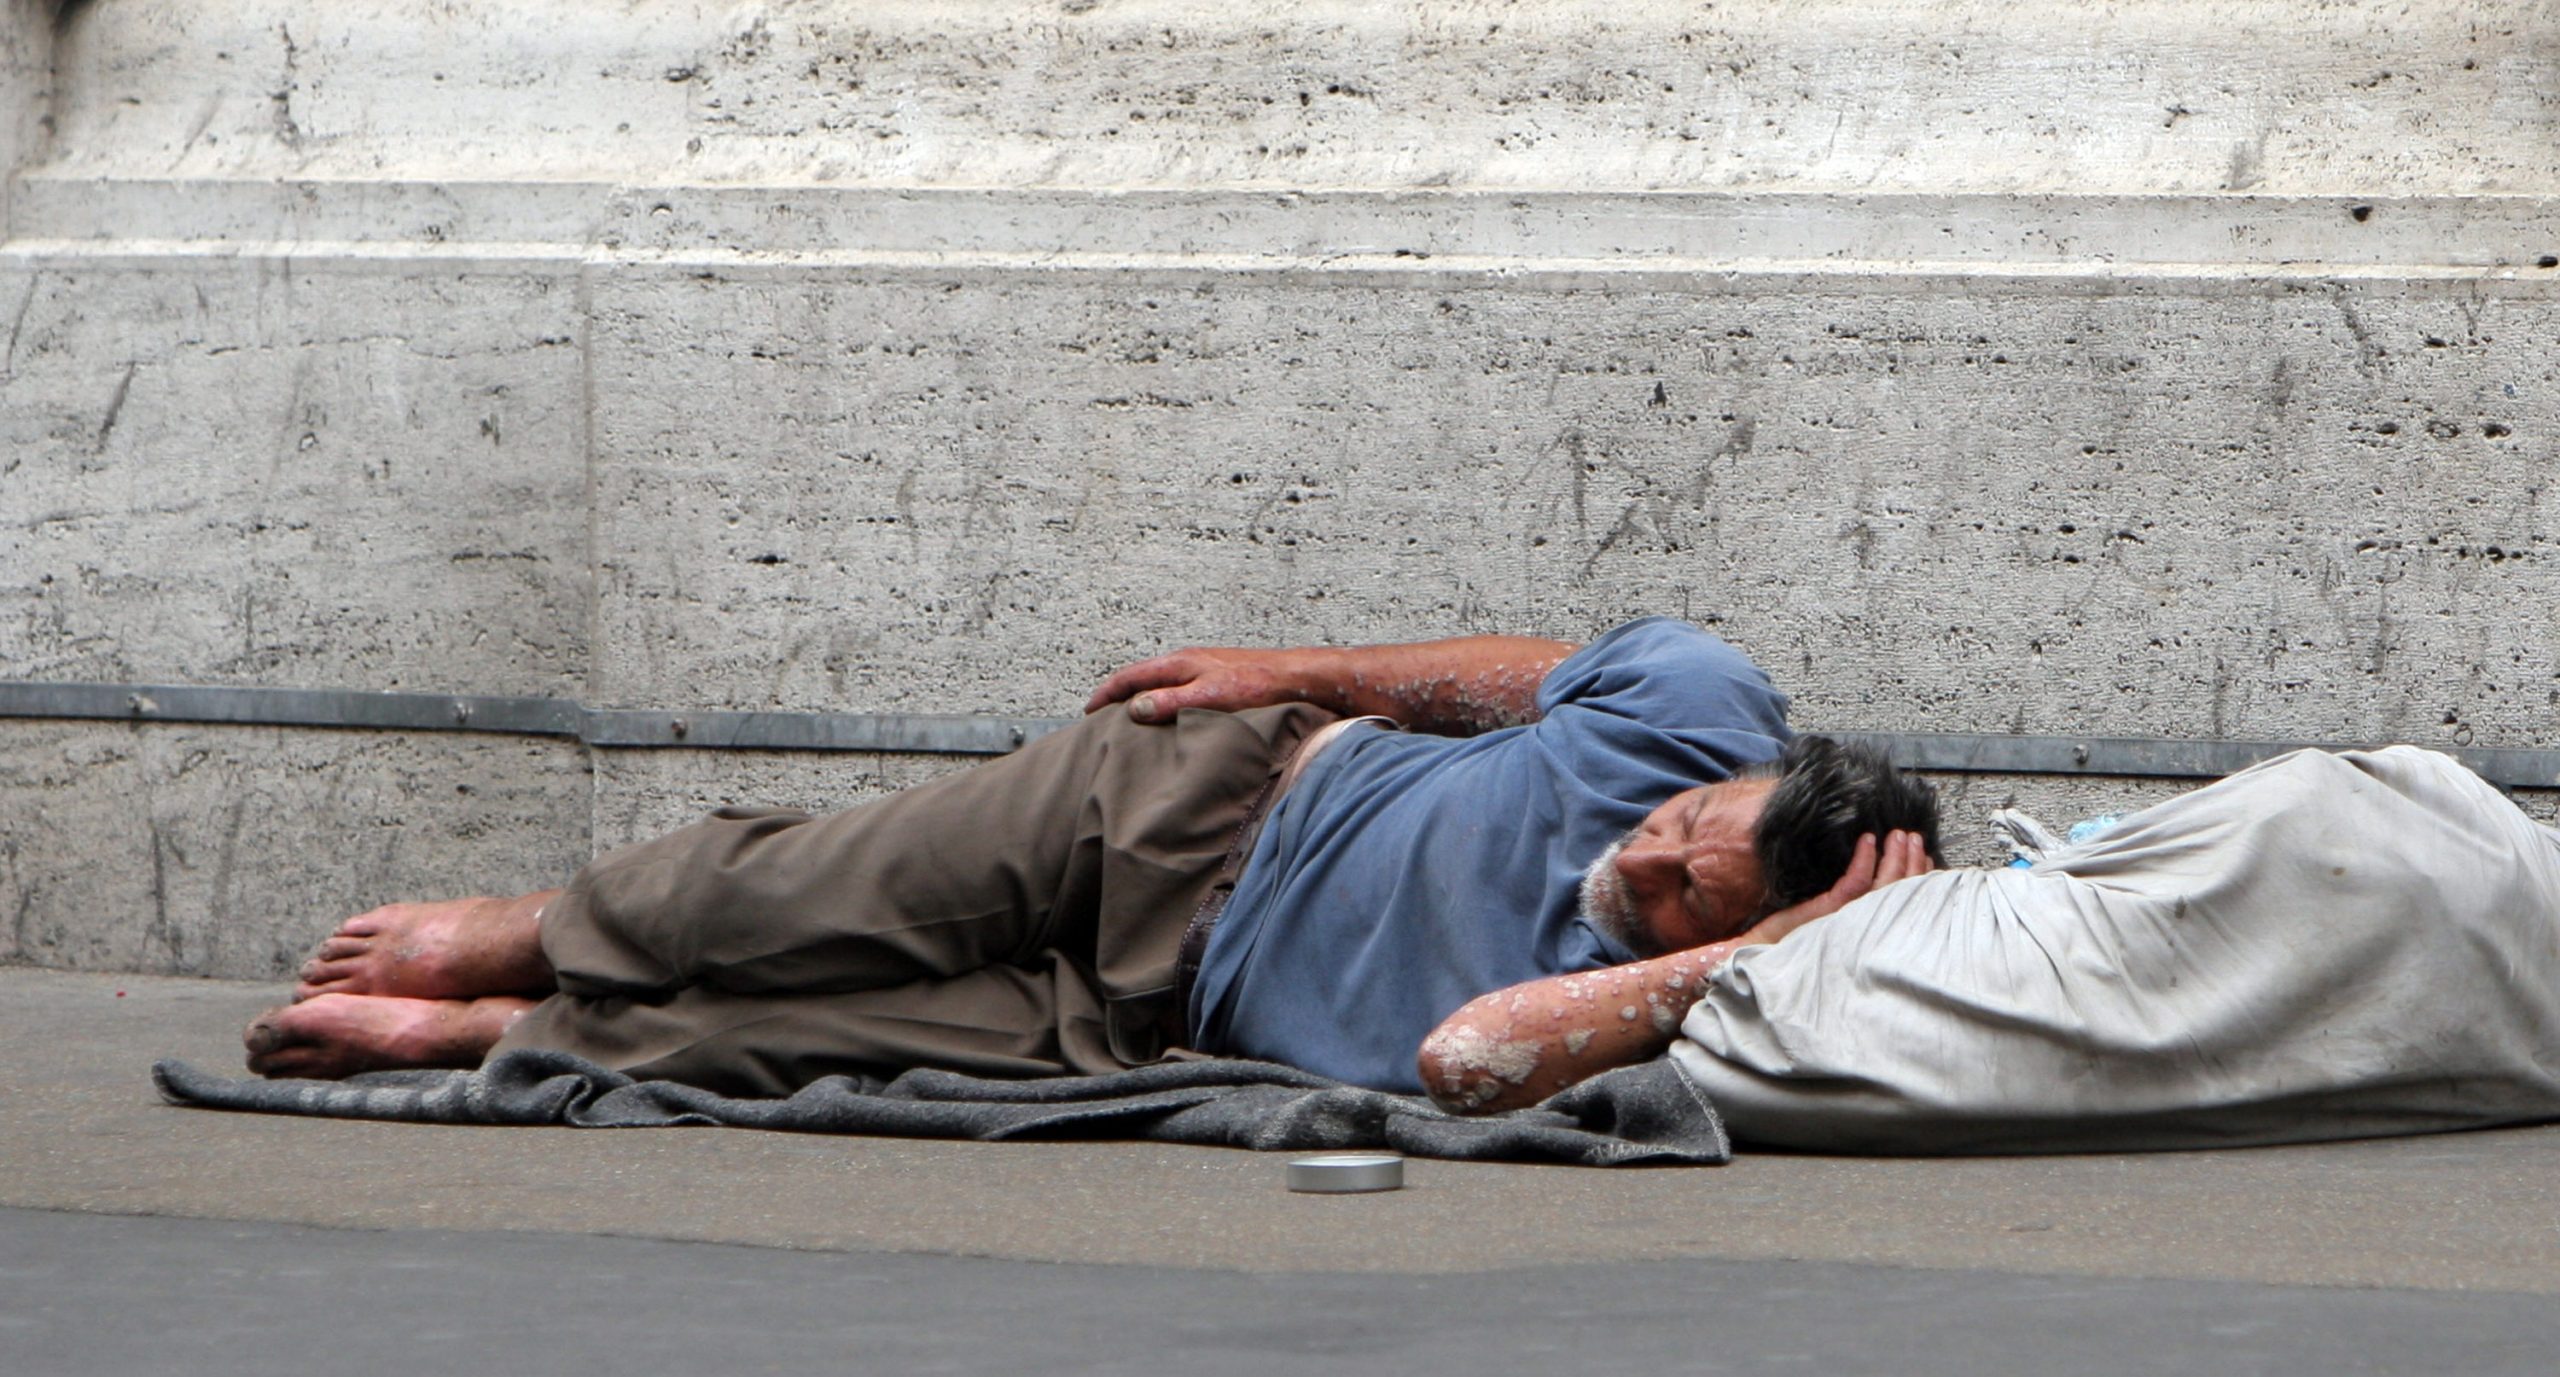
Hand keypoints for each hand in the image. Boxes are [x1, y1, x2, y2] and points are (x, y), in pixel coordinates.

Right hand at [1084, 647, 1320, 722]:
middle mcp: (1188, 662)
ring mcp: (1203, 670)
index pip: (1130, 676)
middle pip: (1142, 679)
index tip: (1088, 712)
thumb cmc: (1257, 685)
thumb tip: (1135, 709)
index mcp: (1179, 663)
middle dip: (1120, 697)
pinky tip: (1172, 720)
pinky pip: (1179, 692)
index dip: (1106, 694)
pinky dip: (1165, 704)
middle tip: (1102, 719)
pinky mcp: (1218, 682)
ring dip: (1143, 701)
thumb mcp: (1209, 696)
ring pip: (1161, 685)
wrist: (1297, 678)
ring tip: (1132, 723)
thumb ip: (1171, 702)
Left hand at [1727, 828, 1935, 949]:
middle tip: (1914, 837)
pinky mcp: (1831, 913)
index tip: (1923, 855)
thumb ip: (1847, 902)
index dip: (1914, 877)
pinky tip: (1869, 841)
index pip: (1899, 900)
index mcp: (1865, 927)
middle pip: (1898, 892)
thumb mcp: (1825, 918)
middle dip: (1911, 863)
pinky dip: (1864, 860)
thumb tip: (1867, 871)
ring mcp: (1849, 919)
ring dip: (1895, 858)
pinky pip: (1855, 883)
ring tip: (1901, 835)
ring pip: (1884, 886)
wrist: (1759, 958)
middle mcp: (1863, 925)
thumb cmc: (1789, 942)